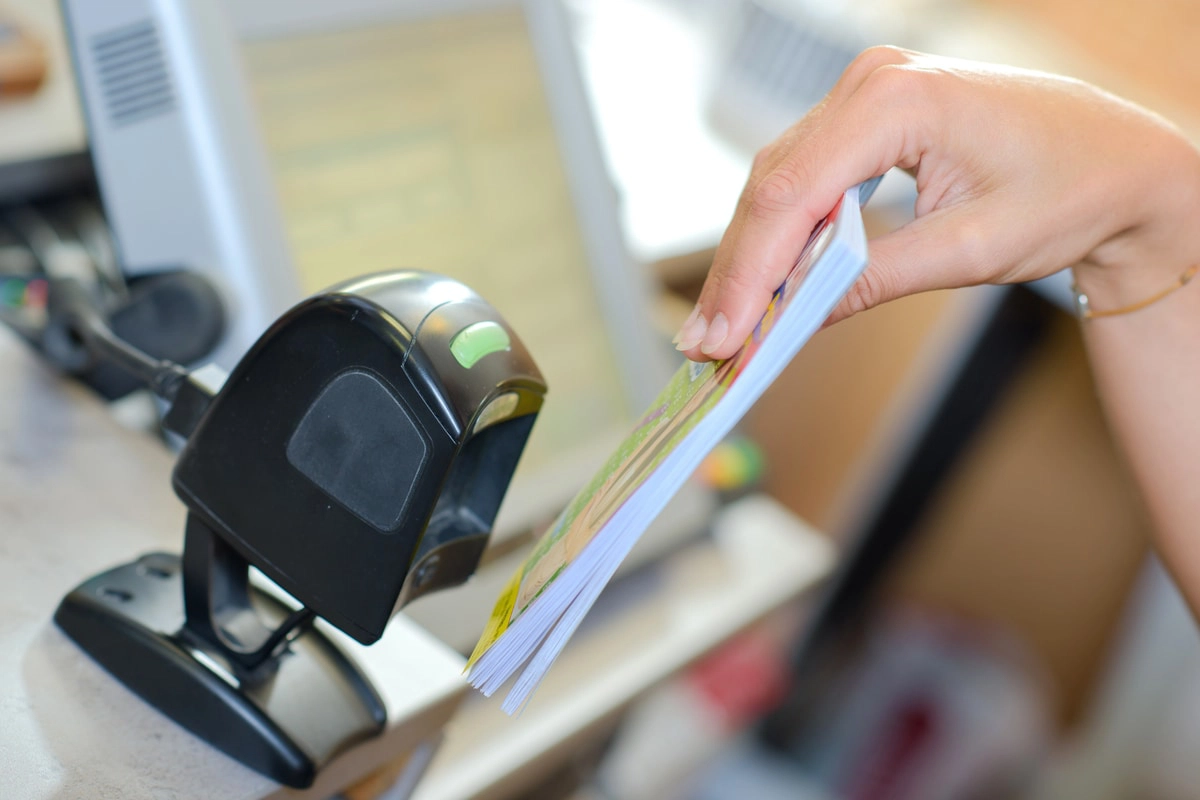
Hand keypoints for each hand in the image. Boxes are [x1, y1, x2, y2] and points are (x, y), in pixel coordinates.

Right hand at [675, 47, 1199, 359]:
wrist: (1120, 159)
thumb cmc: (1069, 191)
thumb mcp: (970, 251)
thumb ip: (872, 280)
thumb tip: (793, 319)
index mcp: (897, 99)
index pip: (791, 196)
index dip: (747, 274)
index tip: (722, 339)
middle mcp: (869, 82)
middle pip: (772, 188)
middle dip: (738, 272)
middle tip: (708, 345)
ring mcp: (865, 93)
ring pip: (778, 183)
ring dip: (752, 256)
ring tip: (728, 324)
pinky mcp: (868, 116)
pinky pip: (805, 176)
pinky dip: (782, 234)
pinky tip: (766, 281)